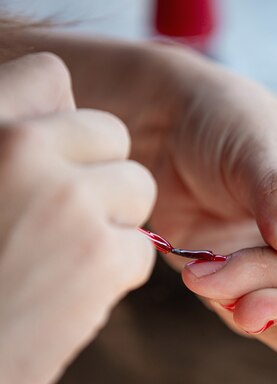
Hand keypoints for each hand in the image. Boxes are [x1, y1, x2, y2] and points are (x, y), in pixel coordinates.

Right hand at [0, 54, 155, 383]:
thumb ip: (7, 127)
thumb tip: (63, 87)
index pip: (50, 75)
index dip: (60, 120)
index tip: (50, 155)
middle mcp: (24, 150)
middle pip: (110, 135)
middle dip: (97, 174)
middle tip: (61, 217)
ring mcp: (69, 203)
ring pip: (135, 188)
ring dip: (111, 222)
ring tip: (62, 256)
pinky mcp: (100, 258)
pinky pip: (139, 245)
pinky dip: (115, 270)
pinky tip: (71, 292)